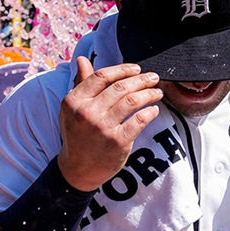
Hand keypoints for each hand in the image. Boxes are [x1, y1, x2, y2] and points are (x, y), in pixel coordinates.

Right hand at [57, 57, 161, 191]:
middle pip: (120, 87)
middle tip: (153, 77)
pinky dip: (150, 112)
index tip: (136, 69)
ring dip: (149, 93)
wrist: (78, 169)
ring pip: (132, 101)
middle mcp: (87, 112)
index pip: (101, 77)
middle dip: (141, 79)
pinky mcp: (117, 141)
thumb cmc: (77, 135)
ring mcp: (102, 127)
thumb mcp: (72, 109)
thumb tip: (82, 60)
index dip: (122, 69)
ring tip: (157, 92)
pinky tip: (154, 109)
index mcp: (74, 101)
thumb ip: (80, 84)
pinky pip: (139, 120)